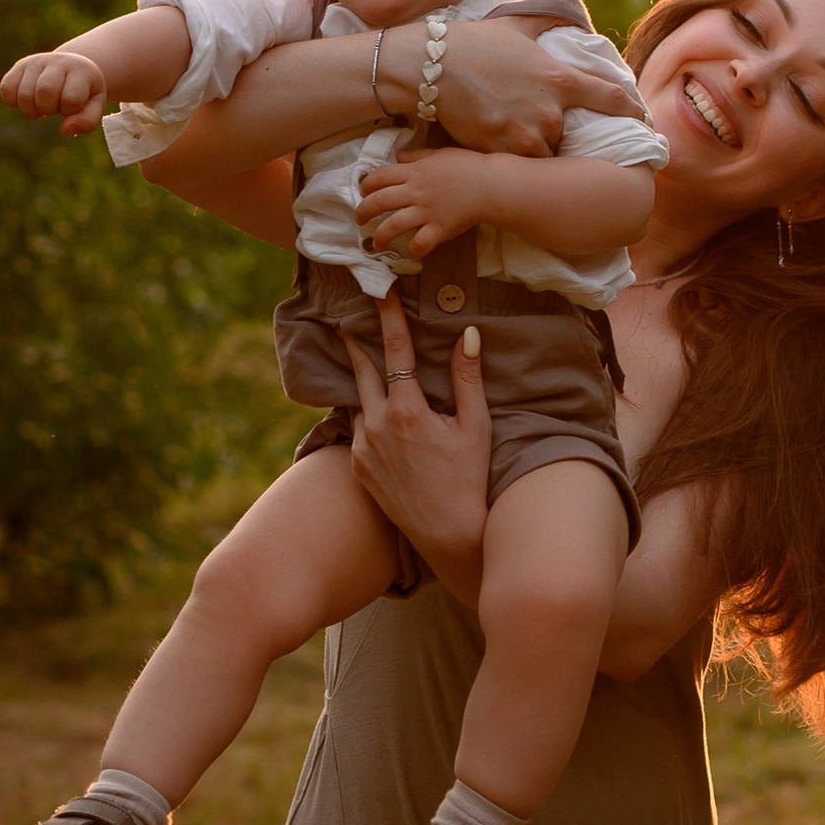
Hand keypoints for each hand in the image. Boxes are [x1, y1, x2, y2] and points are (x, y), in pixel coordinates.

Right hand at [0, 46, 108, 133]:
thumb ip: (86, 121)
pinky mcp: (19, 66)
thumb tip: (64, 130)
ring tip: (41, 105)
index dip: (69, 110)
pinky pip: (6, 88)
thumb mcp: (93, 106)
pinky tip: (27, 100)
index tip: (72, 106)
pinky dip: (13, 102)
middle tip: (53, 108)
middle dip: (48, 109)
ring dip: (31, 110)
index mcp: (81, 70)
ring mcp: (37, 61)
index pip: (70, 99)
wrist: (72, 68)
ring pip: (24, 94)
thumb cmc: (84, 92)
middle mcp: (58, 61)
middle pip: (44, 92)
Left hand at [347, 297, 491, 578]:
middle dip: (356, 344)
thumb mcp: (476, 426)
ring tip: (363, 366)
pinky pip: (355, 430)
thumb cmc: (470, 478)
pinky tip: (373, 414)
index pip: (395, 351)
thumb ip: (468, 378)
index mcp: (407, 411)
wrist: (448, 533)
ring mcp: (362, 448)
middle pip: (362, 371)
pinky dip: (363, 417)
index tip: (380, 291)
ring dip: (362, 384)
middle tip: (348, 321)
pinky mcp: (357, 468)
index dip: (388, 317)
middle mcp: (377, 426)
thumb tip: (469, 334)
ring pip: (357, 403)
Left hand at [355, 141, 489, 263]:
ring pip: (393, 225)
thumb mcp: (439, 154)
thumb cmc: (468, 166)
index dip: (366, 185)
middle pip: (379, 202)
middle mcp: (415, 192)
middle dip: (363, 212)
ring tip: (376, 244)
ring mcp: (426, 212)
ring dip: (380, 236)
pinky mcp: (440, 229)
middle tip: (360, 220)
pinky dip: (413, 249)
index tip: (363, 192)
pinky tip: (411, 251)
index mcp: (414, 172)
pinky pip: (420, 243)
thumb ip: (417, 156)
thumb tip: (399, 157)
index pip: (380, 177)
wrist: (491, 185)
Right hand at [415, 6, 639, 156]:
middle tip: (539, 124)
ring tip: (514, 132)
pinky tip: (498, 141)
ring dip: (536, 146)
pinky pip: (520, 164)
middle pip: (569, 133)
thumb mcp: (516, 26)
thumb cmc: (474, 43)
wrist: (432, 68)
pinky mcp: (503, 152)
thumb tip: (567, 3)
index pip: (611, 98)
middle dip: (559, 131)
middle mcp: (550, 111)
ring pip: (545, 152)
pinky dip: (514, 156)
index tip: (643, 118)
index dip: (633, 110)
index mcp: (560, 78)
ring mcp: (527, 134)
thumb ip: (547, 18)